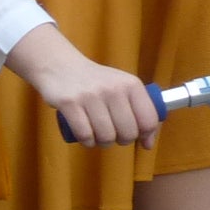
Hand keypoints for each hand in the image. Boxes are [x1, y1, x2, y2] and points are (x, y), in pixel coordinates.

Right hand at [5, 23, 163, 147]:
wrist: (60, 65)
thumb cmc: (94, 82)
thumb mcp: (121, 88)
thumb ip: (138, 111)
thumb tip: (148, 144)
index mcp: (131, 84)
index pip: (148, 120)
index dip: (145, 135)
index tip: (136, 137)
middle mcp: (113, 89)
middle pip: (128, 132)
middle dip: (122, 141)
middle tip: (114, 136)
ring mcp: (90, 96)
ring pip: (106, 136)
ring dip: (103, 143)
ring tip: (98, 137)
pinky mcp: (69, 103)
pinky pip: (85, 134)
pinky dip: (87, 142)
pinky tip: (86, 138)